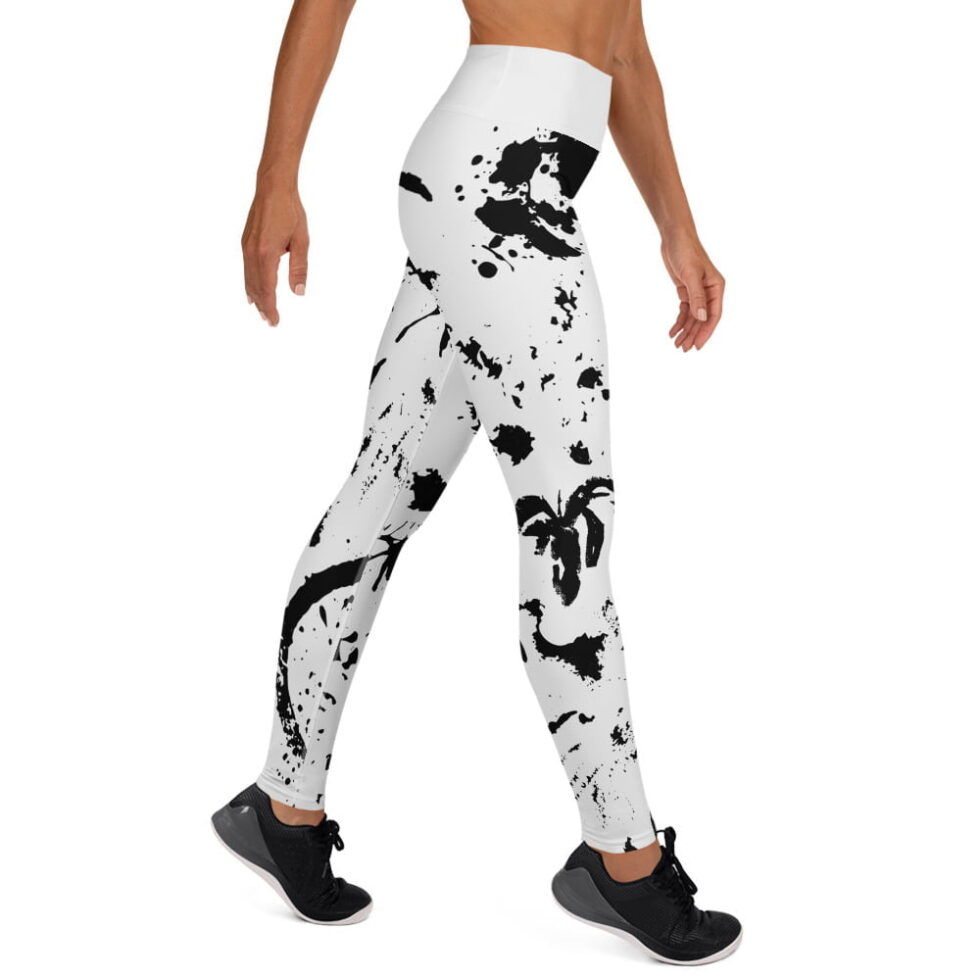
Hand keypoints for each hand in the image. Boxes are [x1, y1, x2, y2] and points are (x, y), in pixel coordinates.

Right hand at [241, 187, 308, 326]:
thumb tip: (299, 293)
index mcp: (266, 254)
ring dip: (255, 296)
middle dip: (262, 306)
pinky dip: (249, 283)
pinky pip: (246, 269)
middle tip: (269, 321)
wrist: (272, 188)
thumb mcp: (302, 241)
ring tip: (260, 310)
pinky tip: (251, 290)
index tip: (275, 321)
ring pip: (248, 279)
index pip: (267, 289)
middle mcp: (252, 253)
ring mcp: (246, 247)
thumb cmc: (290, 211)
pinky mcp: (244, 242)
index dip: (271, 307)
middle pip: (255, 287)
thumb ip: (299, 268)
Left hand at [660, 233, 724, 350]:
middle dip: (693, 334)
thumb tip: (702, 318)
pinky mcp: (687, 290)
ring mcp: (698, 292)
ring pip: (693, 317)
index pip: (714, 315)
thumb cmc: (686, 251)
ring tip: (677, 344)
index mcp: (716, 287)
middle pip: (703, 319)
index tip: (697, 345)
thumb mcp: (691, 274)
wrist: (674, 237)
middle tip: (684, 349)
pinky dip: (679, 321)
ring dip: (685, 330)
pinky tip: (673, 331)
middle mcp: (709, 291)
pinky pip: (685, 310)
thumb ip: (696, 297)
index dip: (706, 332)